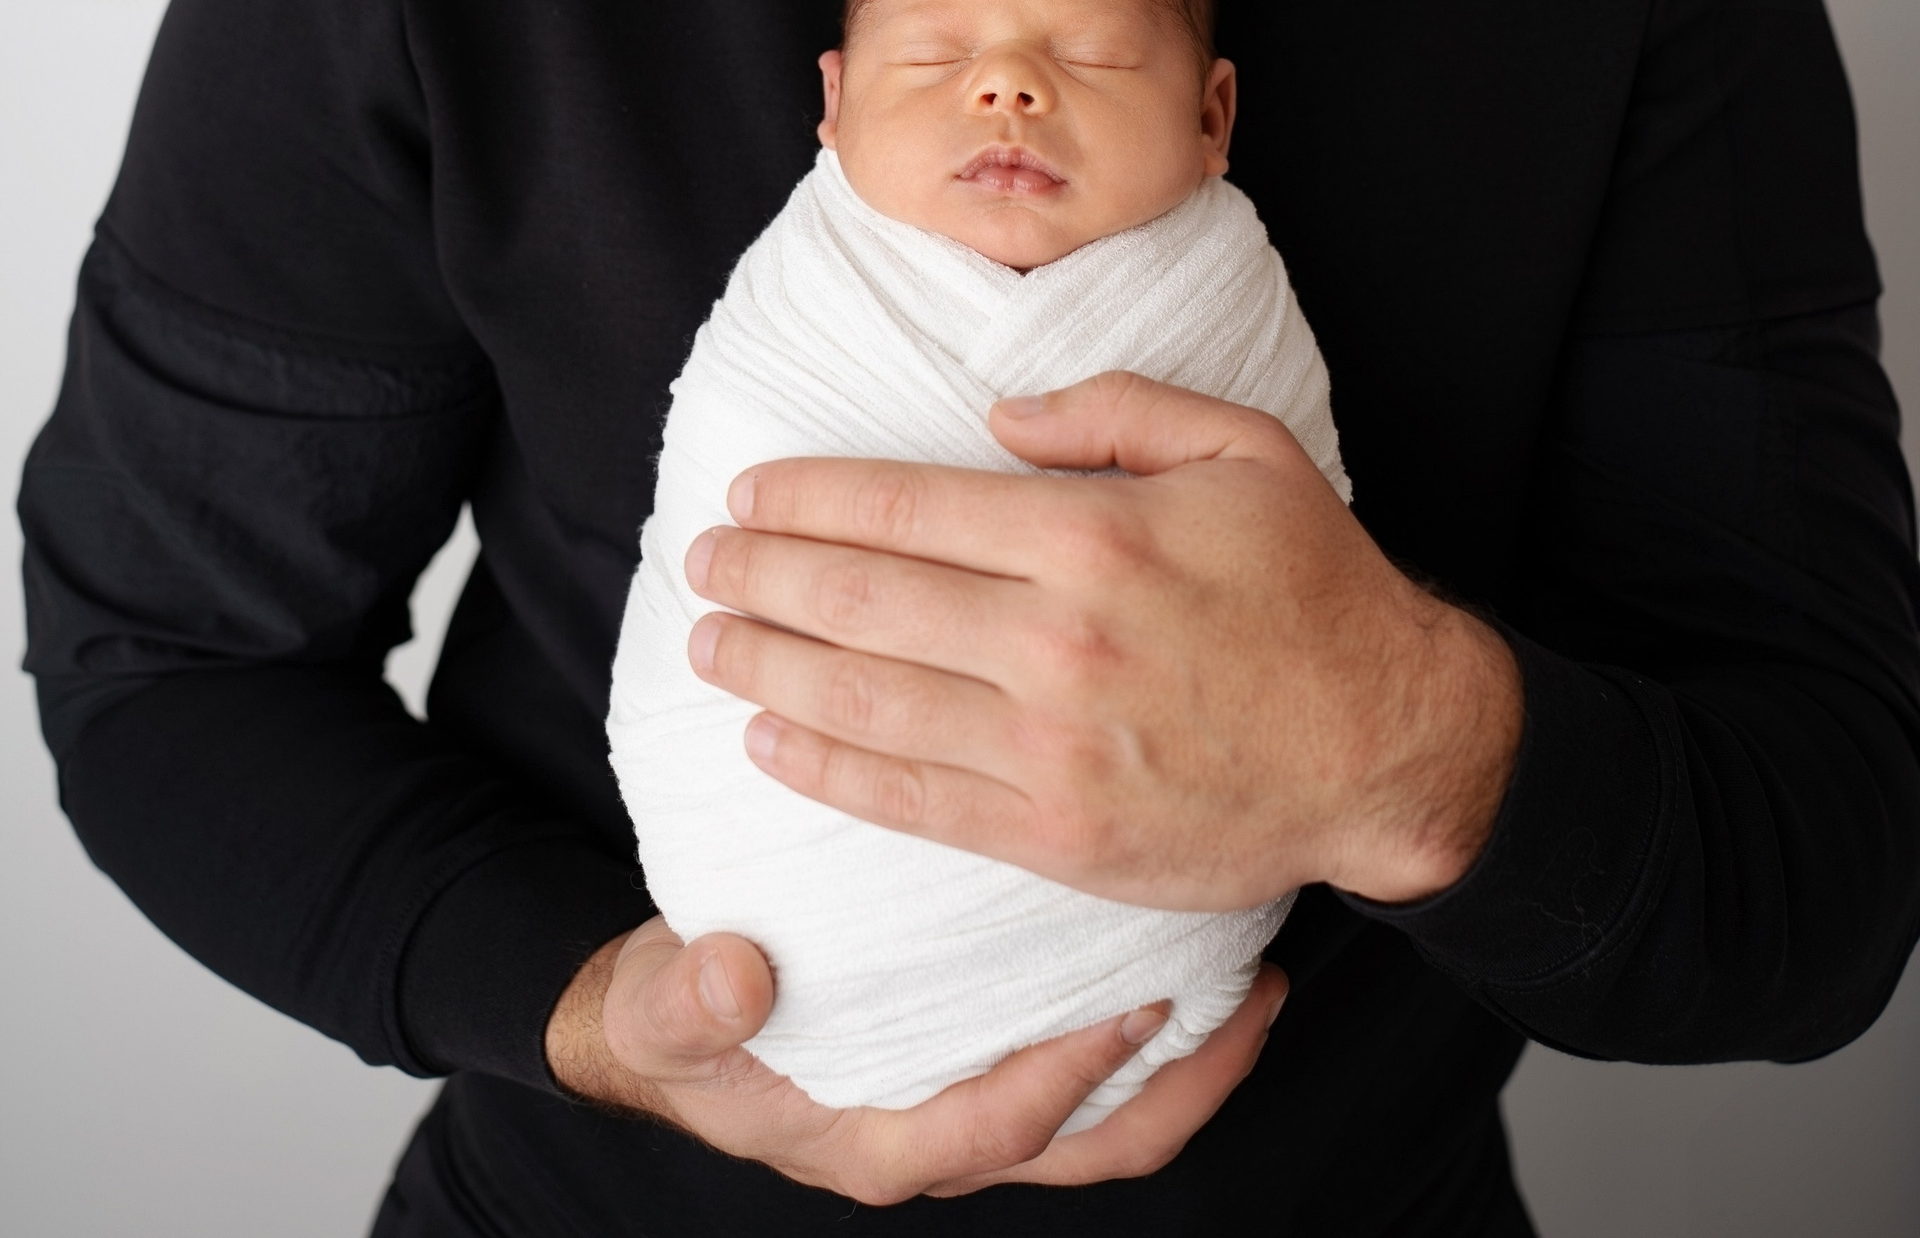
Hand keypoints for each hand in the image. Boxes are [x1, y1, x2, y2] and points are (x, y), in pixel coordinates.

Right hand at [545, 916, 1285, 1200]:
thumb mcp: (662, 1009)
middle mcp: (945, 1136)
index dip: (1074, 1075)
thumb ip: (690, 1002)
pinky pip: (1090, 1069)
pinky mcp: (986, 1061)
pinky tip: (1179, 947)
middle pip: (1099, 1141)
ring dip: (1190, 1060)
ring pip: (1112, 1116)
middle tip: (1257, 995)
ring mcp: (975, 1102)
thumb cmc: (674, 1020)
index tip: (1137, 1005)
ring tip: (1253, 975)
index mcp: (883, 1142)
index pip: (1007, 1126)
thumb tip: (731, 978)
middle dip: (1189, 1083)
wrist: (667, 1021)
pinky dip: (1147, 1029)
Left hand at [686, 372, 1522, 908]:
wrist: (1390, 744)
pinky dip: (828, 771)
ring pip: (869, 703)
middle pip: (866, 600)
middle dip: (764, 576)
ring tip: (710, 642)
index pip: (906, 507)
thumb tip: (994, 419)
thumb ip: (1111, 411)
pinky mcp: (1059, 834)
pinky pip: (914, 800)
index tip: (749, 493)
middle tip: (701, 559)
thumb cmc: (1315, 585)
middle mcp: (1057, 640)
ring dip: (771, 668)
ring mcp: (1053, 748)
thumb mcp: (1239, 448)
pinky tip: (773, 740)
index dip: (810, 499)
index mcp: (1092, 535)